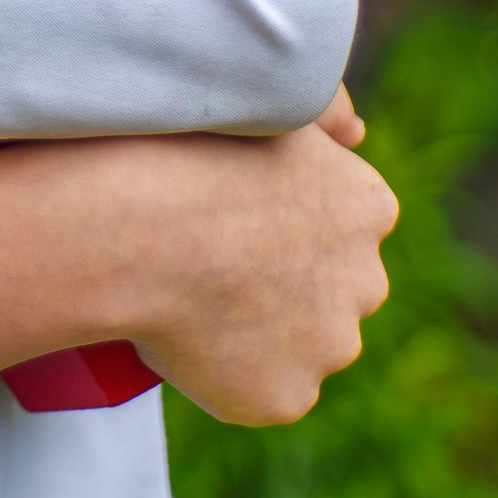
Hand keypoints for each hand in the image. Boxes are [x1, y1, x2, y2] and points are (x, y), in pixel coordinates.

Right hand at [124, 87, 397, 422]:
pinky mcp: (287, 396)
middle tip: (205, 259)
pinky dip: (229, 378)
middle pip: (330, 290)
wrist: (131, 224)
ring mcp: (330, 345)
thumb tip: (356, 132)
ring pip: (300, 345)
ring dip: (260, 333)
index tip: (232, 216)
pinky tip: (183, 342)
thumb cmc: (181, 148)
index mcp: (366, 206)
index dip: (284, 224)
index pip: (340, 226)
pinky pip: (263, 391)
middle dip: (285, 283)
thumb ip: (322, 110)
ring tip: (185, 299)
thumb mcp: (263, 101)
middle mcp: (365, 280)